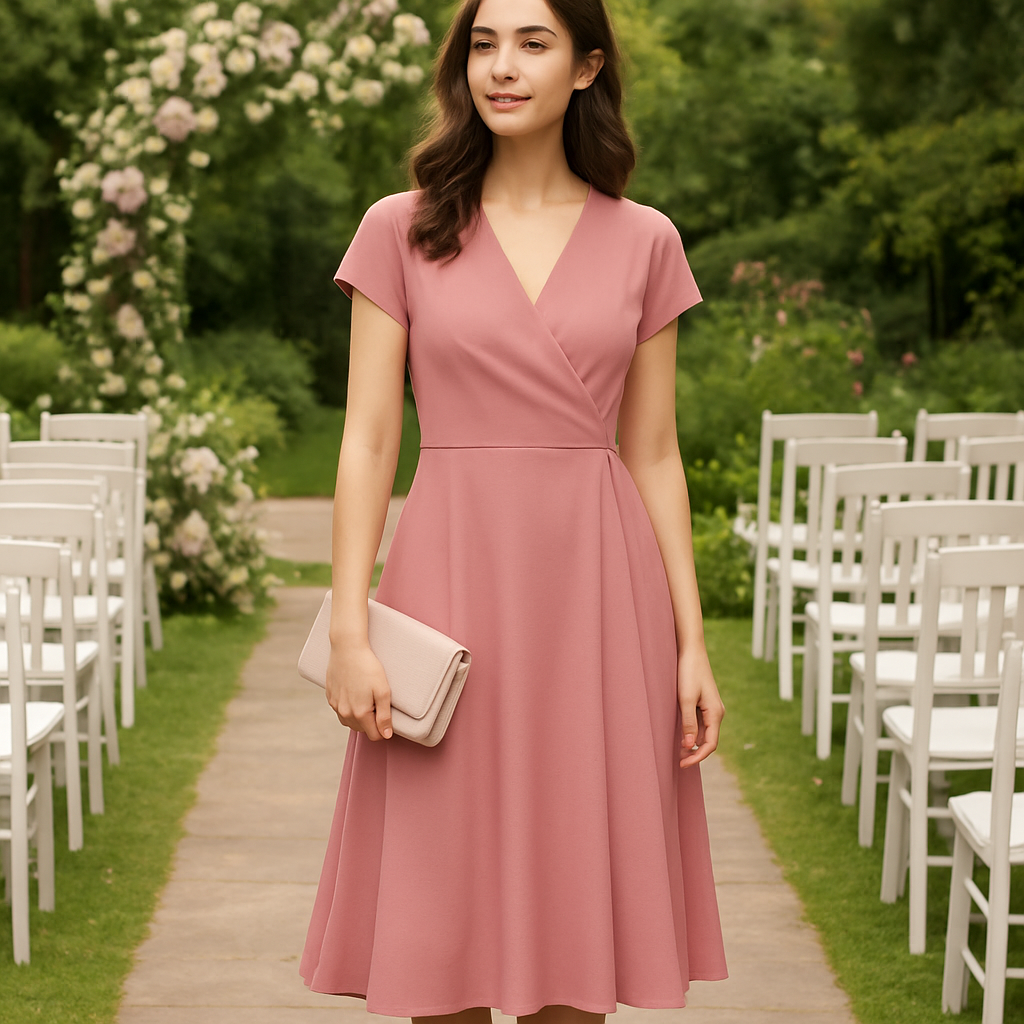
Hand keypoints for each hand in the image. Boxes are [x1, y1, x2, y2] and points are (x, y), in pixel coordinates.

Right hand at [325, 638, 393, 740]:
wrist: (347, 648)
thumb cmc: (368, 667)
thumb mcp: (383, 691)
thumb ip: (384, 716)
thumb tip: (386, 735)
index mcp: (359, 713)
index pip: (374, 735)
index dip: (384, 729)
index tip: (387, 716)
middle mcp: (344, 712)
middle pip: (362, 729)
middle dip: (371, 722)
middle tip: (377, 702)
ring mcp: (335, 705)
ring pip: (350, 722)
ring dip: (359, 716)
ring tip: (366, 697)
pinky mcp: (329, 696)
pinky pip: (341, 710)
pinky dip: (349, 707)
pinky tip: (355, 692)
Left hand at [677, 644, 724, 767]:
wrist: (691, 651)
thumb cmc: (688, 673)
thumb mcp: (686, 699)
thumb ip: (688, 723)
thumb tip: (689, 745)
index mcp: (716, 713)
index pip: (710, 744)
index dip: (697, 757)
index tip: (683, 764)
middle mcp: (716, 713)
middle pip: (707, 741)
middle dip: (694, 752)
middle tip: (677, 761)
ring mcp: (711, 708)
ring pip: (703, 733)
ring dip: (692, 743)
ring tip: (676, 752)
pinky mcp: (704, 703)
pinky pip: (699, 723)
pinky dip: (691, 732)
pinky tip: (680, 735)